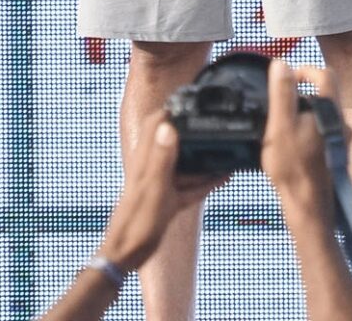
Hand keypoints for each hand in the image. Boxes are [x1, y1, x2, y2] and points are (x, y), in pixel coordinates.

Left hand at [97, 119, 228, 273]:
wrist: (125, 255)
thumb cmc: (136, 223)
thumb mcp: (154, 188)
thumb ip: (161, 157)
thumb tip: (168, 125)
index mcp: (146, 160)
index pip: (156, 122)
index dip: (172, 106)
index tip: (191, 95)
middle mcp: (152, 168)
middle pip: (173, 139)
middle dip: (192, 127)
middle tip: (214, 117)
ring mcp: (160, 184)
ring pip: (184, 162)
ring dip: (203, 155)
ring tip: (226, 148)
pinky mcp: (166, 201)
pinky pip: (189, 185)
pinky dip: (205, 181)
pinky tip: (223, 178)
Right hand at [261, 59, 335, 214]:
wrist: (309, 208)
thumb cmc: (293, 169)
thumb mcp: (280, 126)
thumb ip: (282, 93)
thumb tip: (282, 64)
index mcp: (329, 109)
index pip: (324, 73)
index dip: (305, 70)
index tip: (286, 78)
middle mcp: (340, 122)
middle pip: (322, 94)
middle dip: (300, 94)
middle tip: (278, 106)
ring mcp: (340, 139)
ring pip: (320, 114)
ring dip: (301, 115)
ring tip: (280, 130)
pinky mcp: (334, 154)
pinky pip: (319, 132)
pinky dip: (304, 132)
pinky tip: (289, 148)